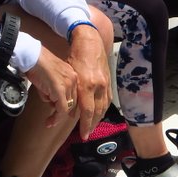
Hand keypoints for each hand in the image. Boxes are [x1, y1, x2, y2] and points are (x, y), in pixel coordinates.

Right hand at [24, 47, 78, 128]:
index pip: (75, 94)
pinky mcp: (60, 90)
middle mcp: (73, 79)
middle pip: (73, 102)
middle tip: (54, 119)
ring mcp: (68, 85)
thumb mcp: (50, 78)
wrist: (32, 57)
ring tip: (49, 121)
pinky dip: (56, 117)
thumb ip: (54, 90)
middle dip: (64, 112)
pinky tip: (50, 121)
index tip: (65, 113)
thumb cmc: (37, 65)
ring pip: (68, 107)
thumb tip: (52, 102)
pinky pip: (61, 109)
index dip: (70, 106)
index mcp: (72, 74)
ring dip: (58, 116)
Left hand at [66, 22, 109, 139]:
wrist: (90, 41)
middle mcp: (98, 86)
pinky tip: (99, 114)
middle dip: (91, 125)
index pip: (87, 111)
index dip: (85, 125)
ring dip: (98, 119)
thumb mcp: (69, 74)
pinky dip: (103, 109)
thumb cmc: (75, 56)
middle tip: (86, 134)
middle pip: (97, 112)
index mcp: (86, 85)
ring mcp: (105, 83)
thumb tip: (71, 111)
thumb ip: (71, 93)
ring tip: (91, 127)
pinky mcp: (109, 81)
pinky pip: (107, 99)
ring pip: (104, 107)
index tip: (83, 135)